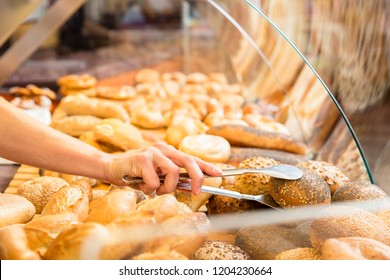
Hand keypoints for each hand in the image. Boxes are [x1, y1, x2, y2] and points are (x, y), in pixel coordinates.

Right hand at [104, 143, 221, 194]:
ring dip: (167, 187)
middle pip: (188, 161)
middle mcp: (163, 149)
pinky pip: (154, 180)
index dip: (206, 166)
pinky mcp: (141, 158)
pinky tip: (141, 185)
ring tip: (155, 189)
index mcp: (169, 153)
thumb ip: (171, 179)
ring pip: (173, 172)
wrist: (110, 167)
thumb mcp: (156, 176)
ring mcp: (152, 152)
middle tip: (197, 192)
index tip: (219, 174)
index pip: (192, 158)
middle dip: (197, 177)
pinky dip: (150, 188)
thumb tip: (190, 187)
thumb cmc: (135, 174)